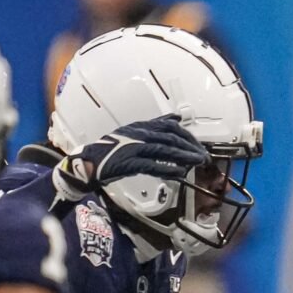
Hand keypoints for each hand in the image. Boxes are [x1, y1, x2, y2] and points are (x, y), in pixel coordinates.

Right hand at [57, 116, 206, 195]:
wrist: (88, 161)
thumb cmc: (112, 149)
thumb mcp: (134, 132)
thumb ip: (155, 125)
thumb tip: (177, 118)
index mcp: (140, 126)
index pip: (170, 127)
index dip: (187, 136)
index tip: (199, 146)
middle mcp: (138, 134)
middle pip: (170, 138)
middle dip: (190, 147)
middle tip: (203, 157)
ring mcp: (133, 147)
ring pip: (164, 150)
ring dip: (184, 157)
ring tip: (198, 163)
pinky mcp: (128, 163)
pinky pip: (152, 165)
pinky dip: (167, 169)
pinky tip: (180, 174)